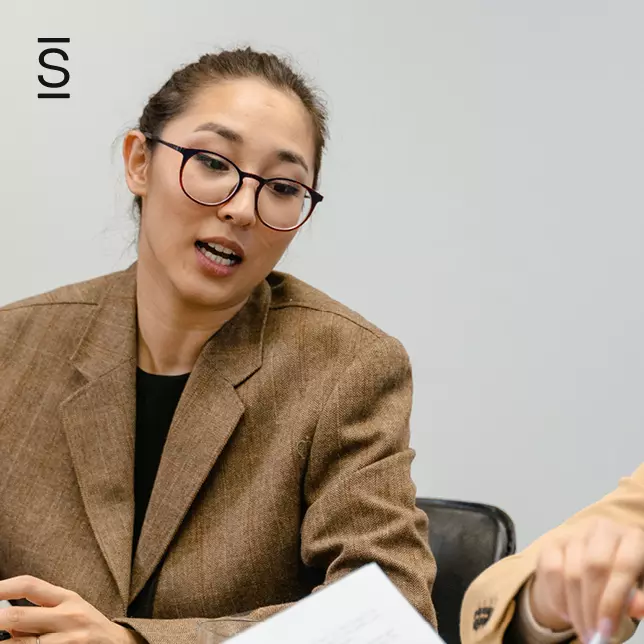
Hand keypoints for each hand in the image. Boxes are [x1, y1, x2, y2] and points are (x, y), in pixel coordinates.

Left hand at [0, 575, 141, 643]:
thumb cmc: (87, 626)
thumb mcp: (71, 609)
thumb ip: (41, 612)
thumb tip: (6, 625)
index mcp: (68, 598)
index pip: (29, 586)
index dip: (3, 587)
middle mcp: (68, 617)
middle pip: (17, 617)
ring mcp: (67, 641)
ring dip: (4, 643)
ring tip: (1, 639)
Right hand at [529, 517, 643, 641]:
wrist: (597, 566)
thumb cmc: (626, 580)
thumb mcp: (640, 589)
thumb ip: (640, 598)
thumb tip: (638, 607)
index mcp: (632, 537)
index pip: (623, 565)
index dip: (613, 599)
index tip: (606, 630)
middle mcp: (603, 528)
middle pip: (593, 567)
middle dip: (592, 608)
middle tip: (593, 636)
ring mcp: (575, 533)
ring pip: (570, 574)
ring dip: (576, 610)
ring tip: (584, 631)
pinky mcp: (553, 543)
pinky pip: (551, 572)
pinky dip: (559, 599)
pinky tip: (569, 612)